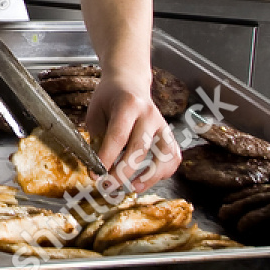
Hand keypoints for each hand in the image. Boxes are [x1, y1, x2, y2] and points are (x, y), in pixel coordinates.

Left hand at [84, 76, 179, 192]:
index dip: (107, 158)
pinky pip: (173, 156)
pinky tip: (149, 179)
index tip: (95, 175)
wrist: (130, 82)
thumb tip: (97, 168)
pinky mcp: (169, 133)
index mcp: (128, 105)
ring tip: (133, 187)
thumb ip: (97, 138)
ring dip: (150, 176)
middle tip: (108, 187)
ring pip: (164, 155)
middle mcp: (149, 114)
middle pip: (140, 148)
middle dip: (123, 172)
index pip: (118, 136)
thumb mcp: (96, 113)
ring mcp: (162, 124)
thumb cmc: (109, 98)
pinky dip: (164, 171)